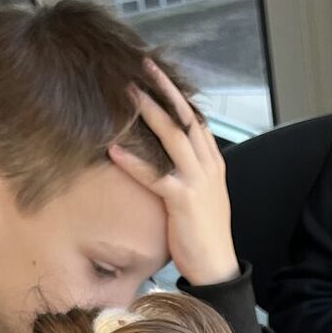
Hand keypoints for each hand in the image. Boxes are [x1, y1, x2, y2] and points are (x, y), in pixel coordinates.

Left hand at [109, 59, 238, 287]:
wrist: (217, 268)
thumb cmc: (204, 235)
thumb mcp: (201, 196)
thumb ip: (188, 172)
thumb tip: (166, 158)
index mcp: (213, 163)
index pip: (196, 119)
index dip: (177, 95)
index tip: (158, 74)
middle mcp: (208, 167)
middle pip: (186, 118)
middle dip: (165, 90)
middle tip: (144, 65)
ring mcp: (198, 182)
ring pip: (173, 137)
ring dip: (150, 112)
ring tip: (127, 93)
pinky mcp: (183, 201)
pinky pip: (155, 175)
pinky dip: (134, 161)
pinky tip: (114, 149)